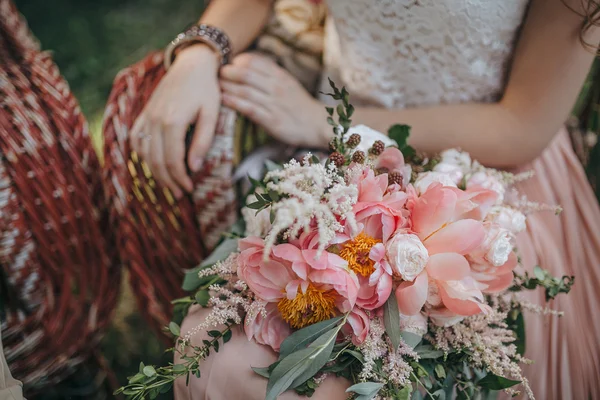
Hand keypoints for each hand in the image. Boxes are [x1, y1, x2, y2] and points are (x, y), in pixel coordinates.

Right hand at [130, 45, 219, 198]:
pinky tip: (153, 165)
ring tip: (169, 185)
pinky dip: (142, 156)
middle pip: (156, 160)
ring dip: (155, 172)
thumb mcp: (211, 114)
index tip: (189, 190)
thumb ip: (203, 141)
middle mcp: (155, 120)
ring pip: (143, 153)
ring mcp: (146, 116)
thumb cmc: (206, 90)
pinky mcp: (144, 114)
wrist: (191, 65)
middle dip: (168, 181)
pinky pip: (135, 139)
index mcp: (173, 121)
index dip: (180, 178)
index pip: (172, 160)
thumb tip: (194, 168)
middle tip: (180, 194)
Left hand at [220, 53, 329, 148]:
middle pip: (246, 74)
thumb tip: (246, 64)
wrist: (317, 124)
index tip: (228, 65)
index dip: (237, 61)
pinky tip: (224, 100)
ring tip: (216, 86)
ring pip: (245, 90)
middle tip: (217, 75)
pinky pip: (249, 108)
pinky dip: (234, 103)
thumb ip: (269, 73)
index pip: (254, 61)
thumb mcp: (287, 82)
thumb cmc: (299, 104)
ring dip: (227, 87)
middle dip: (227, 72)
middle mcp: (276, 87)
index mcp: (280, 76)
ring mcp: (274, 104)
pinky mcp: (272, 121)